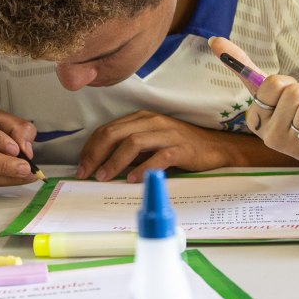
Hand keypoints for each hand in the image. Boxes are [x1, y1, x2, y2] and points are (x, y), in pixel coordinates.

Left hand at [77, 110, 233, 182]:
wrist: (216, 148)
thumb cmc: (180, 147)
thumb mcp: (151, 143)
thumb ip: (130, 150)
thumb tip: (102, 165)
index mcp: (142, 118)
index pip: (107, 129)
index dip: (91, 147)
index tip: (82, 165)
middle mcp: (152, 122)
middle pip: (115, 133)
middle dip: (96, 153)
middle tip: (86, 173)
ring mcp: (167, 134)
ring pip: (133, 142)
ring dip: (114, 161)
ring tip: (104, 177)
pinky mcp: (181, 148)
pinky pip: (159, 157)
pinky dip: (143, 169)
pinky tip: (133, 180)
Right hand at [209, 37, 298, 170]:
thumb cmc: (288, 113)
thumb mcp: (266, 91)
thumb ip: (242, 66)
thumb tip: (214, 40)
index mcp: (255, 119)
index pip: (273, 84)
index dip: (286, 83)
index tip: (286, 94)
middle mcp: (270, 136)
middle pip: (294, 93)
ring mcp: (293, 147)